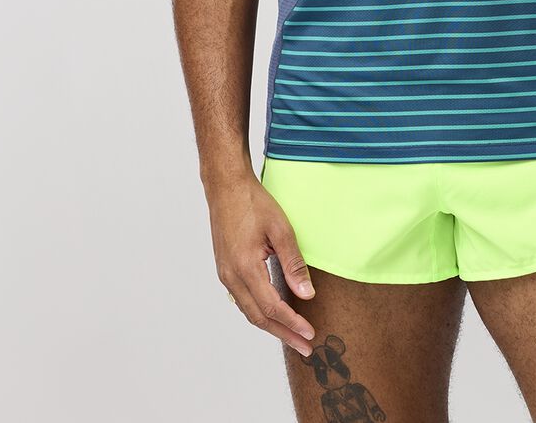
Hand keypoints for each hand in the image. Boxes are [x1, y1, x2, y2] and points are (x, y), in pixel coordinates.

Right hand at [206, 173, 317, 354]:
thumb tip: (307, 295)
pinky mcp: (225, 270)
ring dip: (272, 326)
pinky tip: (274, 313)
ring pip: (249, 311)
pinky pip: (243, 300)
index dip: (292, 323)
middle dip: (284, 334)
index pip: (272, 307)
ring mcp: (225, 275)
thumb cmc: (253, 203)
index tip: (310, 335)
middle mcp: (231, 277)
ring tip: (293, 336)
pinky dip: (260, 312)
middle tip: (305, 347)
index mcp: (245, 267)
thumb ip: (293, 264)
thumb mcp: (281, 229)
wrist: (225, 187)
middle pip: (258, 317)